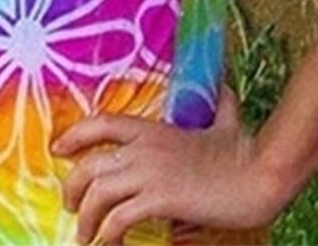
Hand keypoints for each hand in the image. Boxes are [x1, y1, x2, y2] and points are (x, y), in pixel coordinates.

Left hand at [55, 91, 279, 243]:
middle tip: (71, 207)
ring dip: (85, 219)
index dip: (74, 135)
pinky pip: (118, 219)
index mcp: (154, 129)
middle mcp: (145, 147)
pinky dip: (107, 235)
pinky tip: (108, 245)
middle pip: (89, 164)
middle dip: (72, 188)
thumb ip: (220, 106)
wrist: (258, 173)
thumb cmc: (244, 151)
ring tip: (85, 236)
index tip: (58, 150)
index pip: (101, 123)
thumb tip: (225, 88)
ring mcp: (151, 172)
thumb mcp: (226, 122)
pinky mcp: (160, 199)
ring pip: (97, 194)